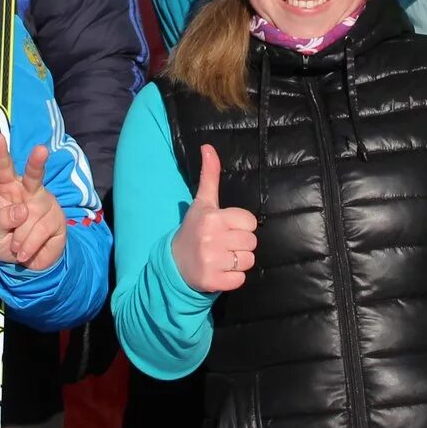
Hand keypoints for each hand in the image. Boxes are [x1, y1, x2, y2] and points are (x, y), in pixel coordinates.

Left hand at [0, 134, 68, 270]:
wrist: (24, 264)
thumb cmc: (4, 240)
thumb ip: (0, 220)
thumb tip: (21, 210)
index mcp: (8, 189)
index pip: (4, 170)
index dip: (0, 154)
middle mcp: (29, 192)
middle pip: (34, 174)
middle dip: (37, 162)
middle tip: (41, 150)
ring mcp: (45, 204)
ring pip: (30, 218)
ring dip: (19, 238)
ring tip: (16, 247)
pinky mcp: (58, 220)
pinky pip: (41, 231)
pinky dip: (28, 246)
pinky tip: (25, 252)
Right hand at [171, 144, 258, 294]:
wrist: (174, 263)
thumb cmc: (194, 229)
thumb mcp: (202, 202)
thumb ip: (209, 175)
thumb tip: (208, 147)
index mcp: (212, 217)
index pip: (250, 222)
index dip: (241, 226)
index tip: (226, 228)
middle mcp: (211, 238)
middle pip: (251, 242)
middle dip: (241, 244)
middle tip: (224, 244)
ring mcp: (211, 261)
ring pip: (248, 261)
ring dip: (239, 262)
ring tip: (222, 257)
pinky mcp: (212, 281)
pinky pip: (240, 279)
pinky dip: (233, 278)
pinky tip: (219, 270)